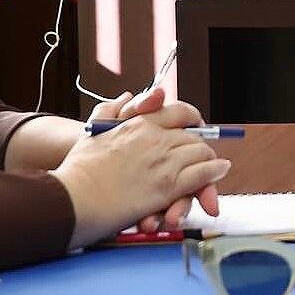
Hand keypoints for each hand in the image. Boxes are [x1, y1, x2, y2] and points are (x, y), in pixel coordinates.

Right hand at [50, 86, 229, 247]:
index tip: (195, 125)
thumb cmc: (79, 168)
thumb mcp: (93, 129)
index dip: (191, 118)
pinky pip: (202, 174)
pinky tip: (220, 170)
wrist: (75, 198)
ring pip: (201, 153)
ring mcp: (163, 162)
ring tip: (217, 163)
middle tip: (204, 151)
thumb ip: (111, 110)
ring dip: (210, 159)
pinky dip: (214, 172)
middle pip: (193, 135)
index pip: (177, 112)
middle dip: (201, 144)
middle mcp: (155, 138)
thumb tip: (127, 97)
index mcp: (139, 124)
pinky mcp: (168, 186)